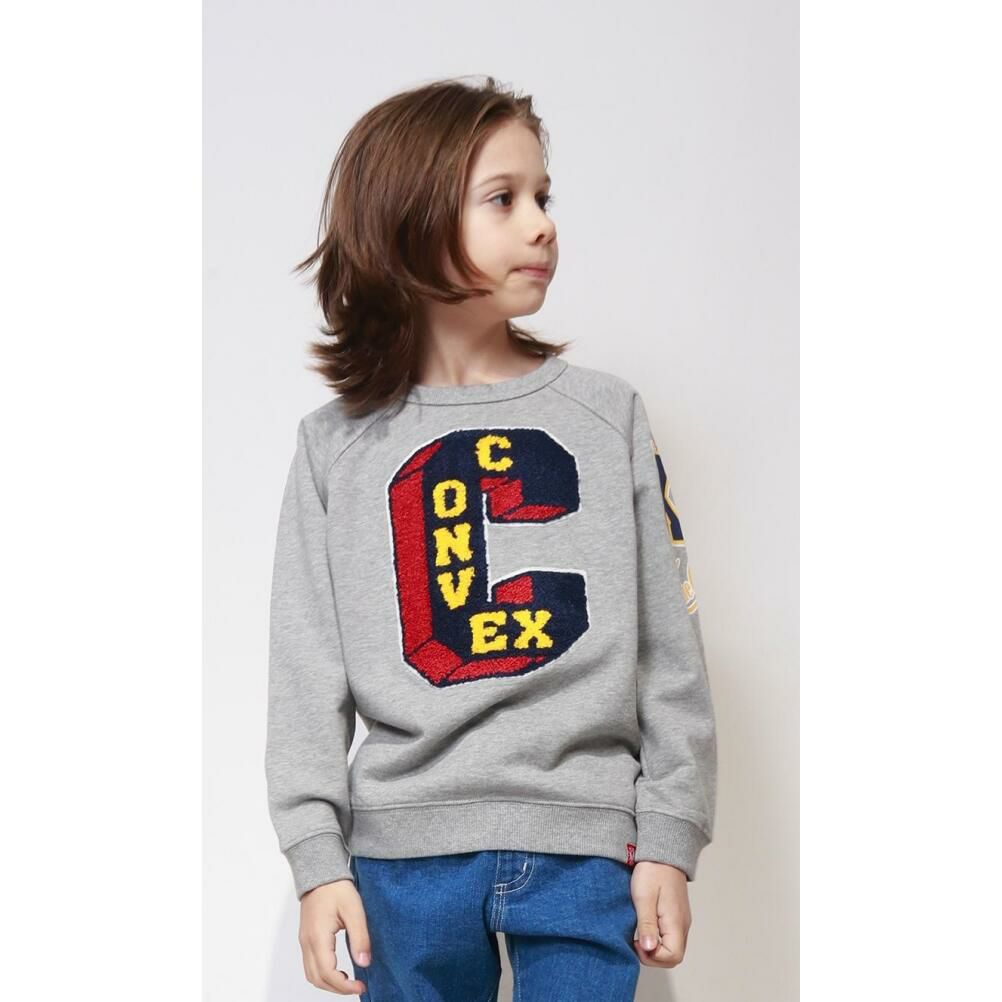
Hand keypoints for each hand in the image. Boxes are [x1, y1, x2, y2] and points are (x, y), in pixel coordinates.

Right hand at [299, 877, 371, 994]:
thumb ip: (360, 938)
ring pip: (311, 974)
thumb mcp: (354, 910)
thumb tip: (364, 963)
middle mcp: (307, 942)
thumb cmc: (337, 888)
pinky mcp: (306, 938)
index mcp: (318, 937)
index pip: (327, 973)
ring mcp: (304, 941)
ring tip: (348, 981)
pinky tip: (339, 970)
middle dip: (337, 988)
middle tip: (357, 987)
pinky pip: (310, 965)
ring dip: (329, 983)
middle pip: (317, 979)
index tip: (360, 987)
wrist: (321, 873)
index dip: (344, 986)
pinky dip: (323, 974)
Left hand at [630, 861, 690, 968]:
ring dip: (656, 948)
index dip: (652, 956)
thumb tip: (649, 949)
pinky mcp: (676, 915)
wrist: (662, 852)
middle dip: (653, 956)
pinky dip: (659, 939)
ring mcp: (681, 920)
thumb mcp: (644, 898)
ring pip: (672, 947)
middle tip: (636, 941)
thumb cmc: (652, 871)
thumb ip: (647, 925)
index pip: (672, 957)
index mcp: (676, 922)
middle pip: (674, 956)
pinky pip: (671, 936)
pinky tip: (645, 928)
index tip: (636, 942)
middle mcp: (682, 925)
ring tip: (639, 934)